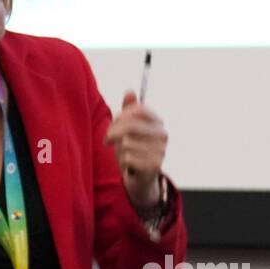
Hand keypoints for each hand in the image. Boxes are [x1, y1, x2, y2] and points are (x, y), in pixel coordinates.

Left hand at [105, 90, 167, 211]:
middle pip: (130, 126)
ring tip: (123, 155)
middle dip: (113, 132)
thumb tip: (129, 91)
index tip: (113, 123)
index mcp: (158, 121)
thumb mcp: (128, 127)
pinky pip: (128, 158)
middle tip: (107, 140)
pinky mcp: (155, 165)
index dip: (121, 115)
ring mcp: (161, 150)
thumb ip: (128, 110)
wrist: (140, 177)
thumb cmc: (133, 148)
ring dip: (118, 150)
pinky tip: (128, 165)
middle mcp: (163, 135)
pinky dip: (123, 161)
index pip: (138, 110)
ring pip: (126, 143)